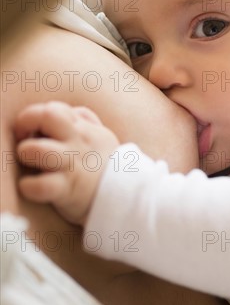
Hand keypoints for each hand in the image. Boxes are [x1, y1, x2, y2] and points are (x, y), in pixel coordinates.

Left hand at [15, 102, 118, 224]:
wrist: (129, 196)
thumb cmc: (108, 167)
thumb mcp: (103, 137)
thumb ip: (87, 121)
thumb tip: (71, 111)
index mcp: (82, 129)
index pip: (54, 107)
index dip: (36, 114)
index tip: (31, 130)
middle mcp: (76, 142)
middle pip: (47, 115)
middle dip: (26, 121)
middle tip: (24, 138)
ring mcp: (71, 165)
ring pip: (38, 149)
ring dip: (26, 153)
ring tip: (29, 163)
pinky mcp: (67, 190)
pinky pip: (42, 185)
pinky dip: (29, 186)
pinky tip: (30, 187)